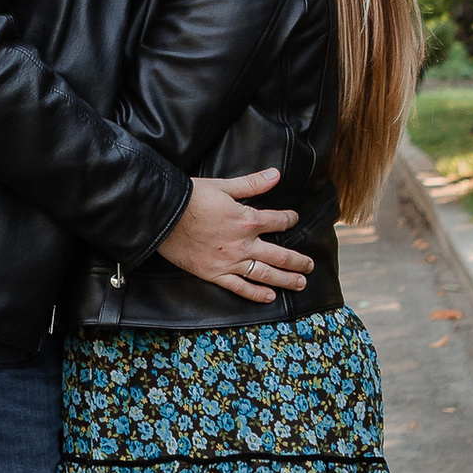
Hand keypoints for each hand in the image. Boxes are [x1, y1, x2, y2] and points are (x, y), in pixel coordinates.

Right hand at [158, 169, 312, 306]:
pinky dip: (257, 293)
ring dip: (286, 279)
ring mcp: (230, 262)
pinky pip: (240, 287)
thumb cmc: (191, 198)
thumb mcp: (224, 186)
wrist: (163, 216)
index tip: (294, 219)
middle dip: (298, 261)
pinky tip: (270, 297)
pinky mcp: (215, 274)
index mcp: (247, 220)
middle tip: (310, 266)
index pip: (278, 221)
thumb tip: (276, 175)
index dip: (290, 219)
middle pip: (279, 255)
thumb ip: (252, 183)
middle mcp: (243, 244)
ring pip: (265, 274)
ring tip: (300, 284)